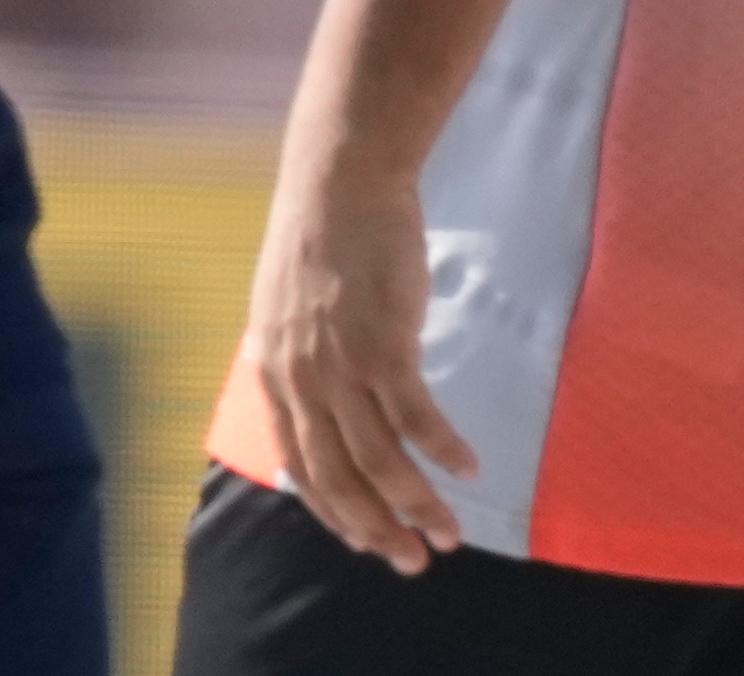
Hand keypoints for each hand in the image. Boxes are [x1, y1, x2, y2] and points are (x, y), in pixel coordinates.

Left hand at [244, 151, 474, 573]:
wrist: (339, 182)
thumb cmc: (321, 239)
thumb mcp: (285, 310)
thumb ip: (297, 360)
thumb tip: (315, 400)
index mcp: (275, 374)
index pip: (300, 467)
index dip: (335, 514)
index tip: (365, 542)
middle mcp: (302, 380)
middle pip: (339, 479)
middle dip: (377, 531)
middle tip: (413, 561)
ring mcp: (341, 366)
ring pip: (381, 462)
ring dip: (418, 506)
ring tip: (450, 533)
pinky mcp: (384, 345)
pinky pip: (417, 418)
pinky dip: (443, 451)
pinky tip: (467, 469)